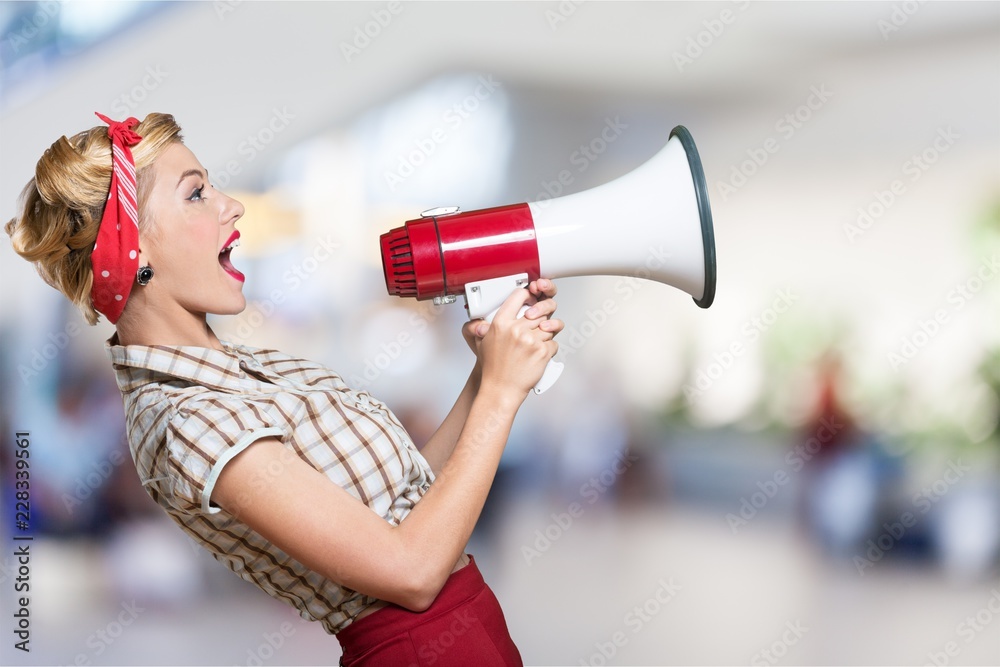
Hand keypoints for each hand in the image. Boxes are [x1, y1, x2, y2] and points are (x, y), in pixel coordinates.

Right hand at [474, 280, 562, 398]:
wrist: (501, 389)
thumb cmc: (493, 368)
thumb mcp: (482, 341)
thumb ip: (485, 326)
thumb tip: (488, 317)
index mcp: (500, 323)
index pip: (519, 296)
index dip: (527, 295)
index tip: (531, 297)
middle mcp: (515, 329)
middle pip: (538, 312)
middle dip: (539, 320)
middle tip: (534, 328)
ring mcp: (530, 340)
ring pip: (548, 327)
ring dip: (545, 336)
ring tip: (535, 344)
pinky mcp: (542, 351)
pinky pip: (554, 343)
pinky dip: (549, 349)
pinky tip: (539, 355)